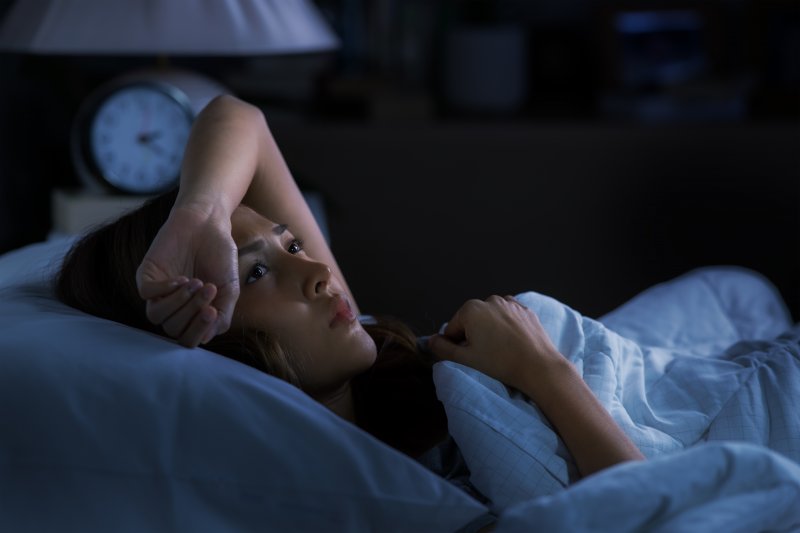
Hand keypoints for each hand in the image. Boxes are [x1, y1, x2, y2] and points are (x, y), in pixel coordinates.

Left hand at [135, 205, 239, 346]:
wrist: (209, 225)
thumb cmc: (220, 256)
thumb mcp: (229, 289)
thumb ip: (222, 315)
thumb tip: (206, 338)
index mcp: (193, 314)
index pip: (188, 340)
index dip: (198, 331)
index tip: (212, 312)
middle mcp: (174, 307)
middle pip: (173, 330)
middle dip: (193, 312)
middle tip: (209, 289)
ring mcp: (159, 293)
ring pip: (156, 317)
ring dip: (179, 303)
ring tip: (196, 282)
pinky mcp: (147, 276)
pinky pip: (147, 295)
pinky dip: (166, 290)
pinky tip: (181, 278)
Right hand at [427, 295, 565, 392]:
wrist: (538, 366)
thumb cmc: (500, 363)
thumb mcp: (465, 358)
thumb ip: (442, 349)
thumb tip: (431, 341)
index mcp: (471, 310)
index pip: (452, 329)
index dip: (456, 345)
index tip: (468, 357)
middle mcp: (489, 300)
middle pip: (471, 321)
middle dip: (473, 336)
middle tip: (485, 356)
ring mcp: (509, 303)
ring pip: (489, 318)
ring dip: (489, 331)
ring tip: (500, 350)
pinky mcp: (524, 310)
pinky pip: (507, 317)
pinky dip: (505, 327)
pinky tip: (511, 343)